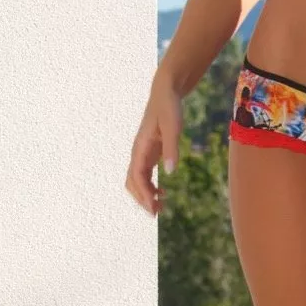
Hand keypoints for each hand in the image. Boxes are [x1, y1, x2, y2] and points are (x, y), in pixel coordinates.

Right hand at [125, 75, 182, 216]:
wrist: (165, 92)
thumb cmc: (169, 107)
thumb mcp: (173, 126)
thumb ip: (171, 148)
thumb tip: (169, 172)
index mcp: (140, 147)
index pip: (136, 176)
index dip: (143, 194)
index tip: (153, 208)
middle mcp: (138, 152)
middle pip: (132, 182)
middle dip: (141, 198)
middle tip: (156, 213)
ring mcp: (143, 152)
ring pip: (137, 180)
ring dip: (145, 194)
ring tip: (160, 207)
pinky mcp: (149, 152)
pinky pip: (144, 174)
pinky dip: (150, 186)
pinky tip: (162, 193)